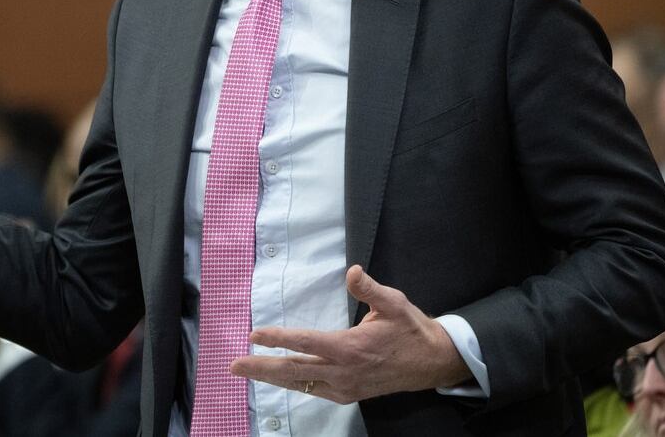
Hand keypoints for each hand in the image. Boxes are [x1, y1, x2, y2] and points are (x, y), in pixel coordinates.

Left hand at [229, 265, 471, 402]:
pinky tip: (276, 378)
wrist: (430, 363)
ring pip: (299, 383)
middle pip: (293, 370)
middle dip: (261, 367)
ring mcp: (343, 386)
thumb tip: (352, 271)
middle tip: (233, 365)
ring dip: (270, 377)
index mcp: (350, 348)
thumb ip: (370, 289)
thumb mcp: (394, 303)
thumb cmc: (410, 329)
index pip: (306, 342)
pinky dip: (291, 384)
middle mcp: (343, 371)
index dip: (278, 338)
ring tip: (245, 371)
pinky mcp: (347, 394)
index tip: (254, 335)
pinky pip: (312, 390)